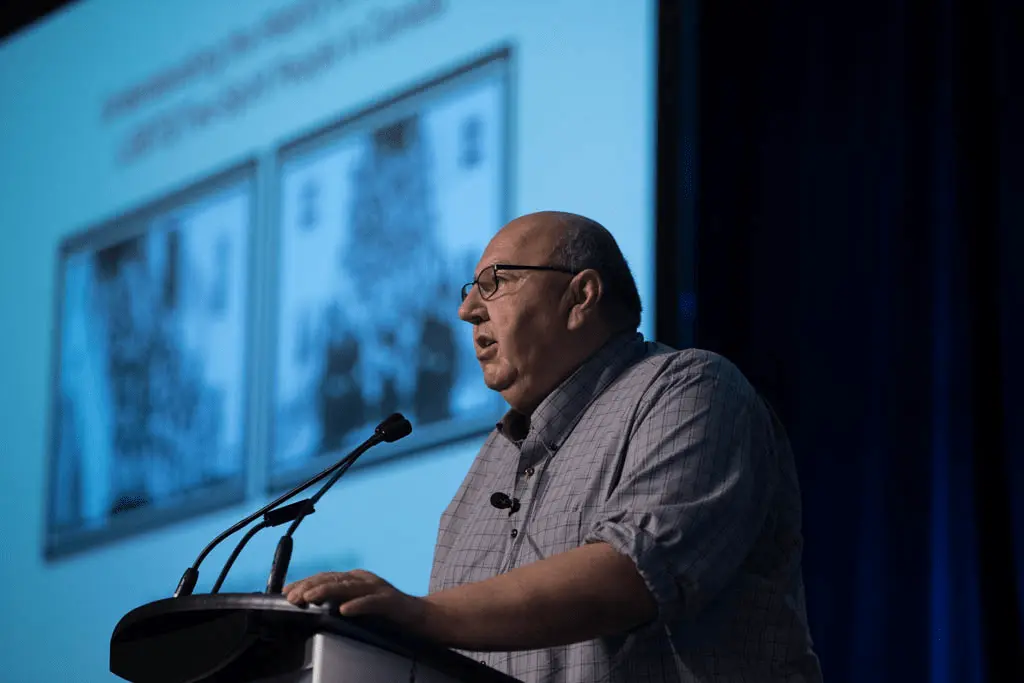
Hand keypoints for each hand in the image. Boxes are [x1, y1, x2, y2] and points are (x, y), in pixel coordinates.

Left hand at [282, 569, 427, 628]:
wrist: (421, 617)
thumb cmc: (387, 613)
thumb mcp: (359, 603)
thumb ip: (339, 601)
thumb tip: (310, 604)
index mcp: (356, 578)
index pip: (325, 577)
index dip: (305, 582)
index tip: (287, 592)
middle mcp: (365, 579)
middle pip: (333, 578)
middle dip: (309, 586)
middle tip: (293, 596)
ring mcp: (378, 588)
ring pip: (348, 587)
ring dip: (326, 591)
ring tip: (309, 598)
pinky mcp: (390, 601)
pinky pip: (371, 602)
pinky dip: (357, 605)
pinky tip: (344, 610)